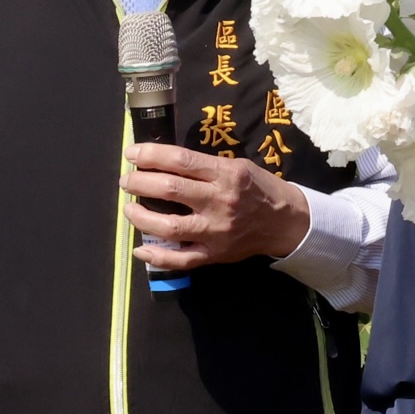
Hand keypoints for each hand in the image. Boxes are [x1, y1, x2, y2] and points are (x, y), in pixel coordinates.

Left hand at [122, 145, 314, 270]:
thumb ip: (205, 167)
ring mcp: (216, 230)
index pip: (181, 160)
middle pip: (169, 189)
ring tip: (129, 209)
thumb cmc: (259, 189)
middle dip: (139, 182)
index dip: (150, 155)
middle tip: (127, 181)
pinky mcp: (214, 253)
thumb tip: (164, 163)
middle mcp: (219, 202)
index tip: (132, 154)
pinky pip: (180, 259)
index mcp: (227, 175)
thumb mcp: (239, 167)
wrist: (287, 222)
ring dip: (140, 217)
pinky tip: (141, 249)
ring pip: (168, 226)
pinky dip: (156, 257)